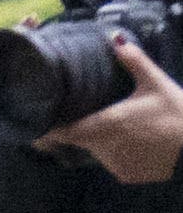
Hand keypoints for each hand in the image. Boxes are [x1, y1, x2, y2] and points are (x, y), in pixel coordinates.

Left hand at [37, 34, 182, 185]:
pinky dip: (118, 154)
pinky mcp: (129, 176)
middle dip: (79, 128)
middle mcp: (104, 148)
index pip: (61, 132)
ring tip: (117, 126)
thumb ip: (133, 60)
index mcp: (104, 125)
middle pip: (78, 139)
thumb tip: (114, 36)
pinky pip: (114, 163)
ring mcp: (115, 165)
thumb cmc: (179, 115)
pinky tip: (133, 142)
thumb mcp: (157, 84)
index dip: (48, 128)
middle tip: (85, 113)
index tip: (43, 118)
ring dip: (101, 140)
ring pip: (96, 151)